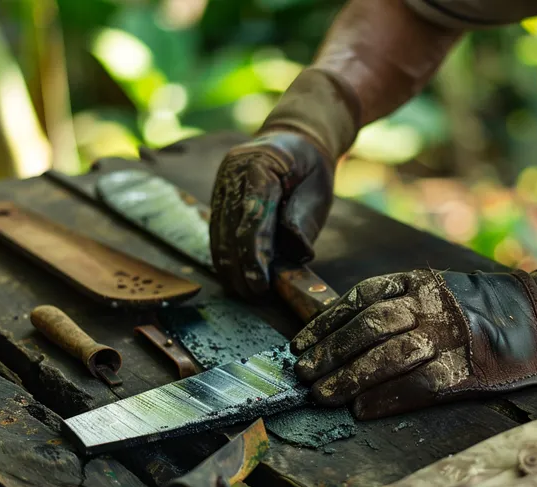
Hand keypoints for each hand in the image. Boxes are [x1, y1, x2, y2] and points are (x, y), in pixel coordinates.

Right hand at [209, 68, 359, 297]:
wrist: (294, 139)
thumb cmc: (310, 166)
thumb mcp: (318, 187)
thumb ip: (304, 217)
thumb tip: (296, 251)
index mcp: (260, 164)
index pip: (253, 215)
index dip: (254, 252)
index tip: (260, 281)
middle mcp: (233, 173)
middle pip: (230, 228)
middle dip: (239, 266)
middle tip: (253, 295)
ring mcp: (221, 184)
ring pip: (218, 232)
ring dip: (229, 265)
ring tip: (244, 291)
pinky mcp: (218, 197)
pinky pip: (218, 231)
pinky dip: (225, 255)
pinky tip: (235, 275)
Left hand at [291, 222, 536, 419]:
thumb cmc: (485, 303)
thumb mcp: (439, 287)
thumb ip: (399, 300)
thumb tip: (344, 327)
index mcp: (420, 281)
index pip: (360, 298)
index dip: (326, 323)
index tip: (300, 344)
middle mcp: (432, 304)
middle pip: (368, 327)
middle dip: (330, 353)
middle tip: (305, 375)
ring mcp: (452, 334)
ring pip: (389, 354)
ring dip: (351, 376)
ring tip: (325, 394)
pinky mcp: (472, 366)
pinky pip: (423, 384)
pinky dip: (390, 397)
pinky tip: (365, 409)